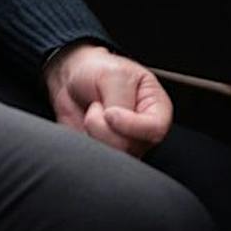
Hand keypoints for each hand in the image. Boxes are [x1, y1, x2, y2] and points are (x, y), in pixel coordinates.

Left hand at [43, 44, 171, 157]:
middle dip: (105, 127)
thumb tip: (114, 125)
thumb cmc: (99, 71)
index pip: (155, 129)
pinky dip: (85, 143)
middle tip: (97, 105)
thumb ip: (120, 102)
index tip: (109, 112)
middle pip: (130, 147)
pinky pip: (96, 160)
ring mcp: (125, 147)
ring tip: (93, 113)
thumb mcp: (114, 75)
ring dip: (93, 133)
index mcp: (157, 109)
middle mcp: (143, 132)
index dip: (130, 124)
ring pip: (112, 155)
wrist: (73, 81)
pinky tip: (86, 128)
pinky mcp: (107, 156)